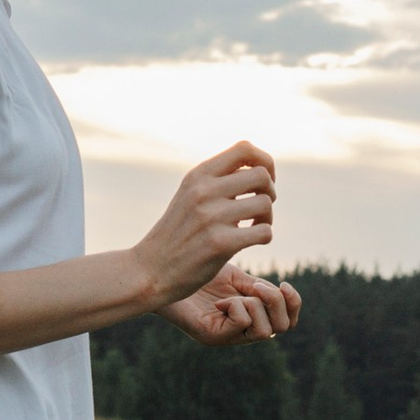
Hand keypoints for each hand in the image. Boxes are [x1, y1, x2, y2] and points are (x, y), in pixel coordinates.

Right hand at [134, 141, 277, 308]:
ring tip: (255, 227)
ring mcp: (211, 216)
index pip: (244, 148)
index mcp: (198, 175)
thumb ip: (217, 180)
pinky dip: (265, 237)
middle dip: (269, 192)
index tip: (263, 180)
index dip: (264, 161)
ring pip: (265, 203)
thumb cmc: (178, 234)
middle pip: (261, 176)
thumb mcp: (190, 196)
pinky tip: (251, 241)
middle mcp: (204, 191)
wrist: (150, 270)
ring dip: (267, 218)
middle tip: (258, 209)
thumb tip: (259, 167)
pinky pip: (264, 232)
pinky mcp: (220, 244)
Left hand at [171, 270, 300, 348]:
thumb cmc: (195, 271)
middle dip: (277, 302)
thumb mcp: (235, 277)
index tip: (283, 283)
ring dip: (258, 305)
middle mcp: (242, 330)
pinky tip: (219, 300)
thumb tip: (281, 290)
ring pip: (266, 331)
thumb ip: (257, 286)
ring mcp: (227, 336)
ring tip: (242, 290)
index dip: (294, 302)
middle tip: (256, 285)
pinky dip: (237, 307)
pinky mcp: (211, 337)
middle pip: (283, 327)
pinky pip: (241, 325)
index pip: (288, 320)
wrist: (161, 273)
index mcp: (251, 314)